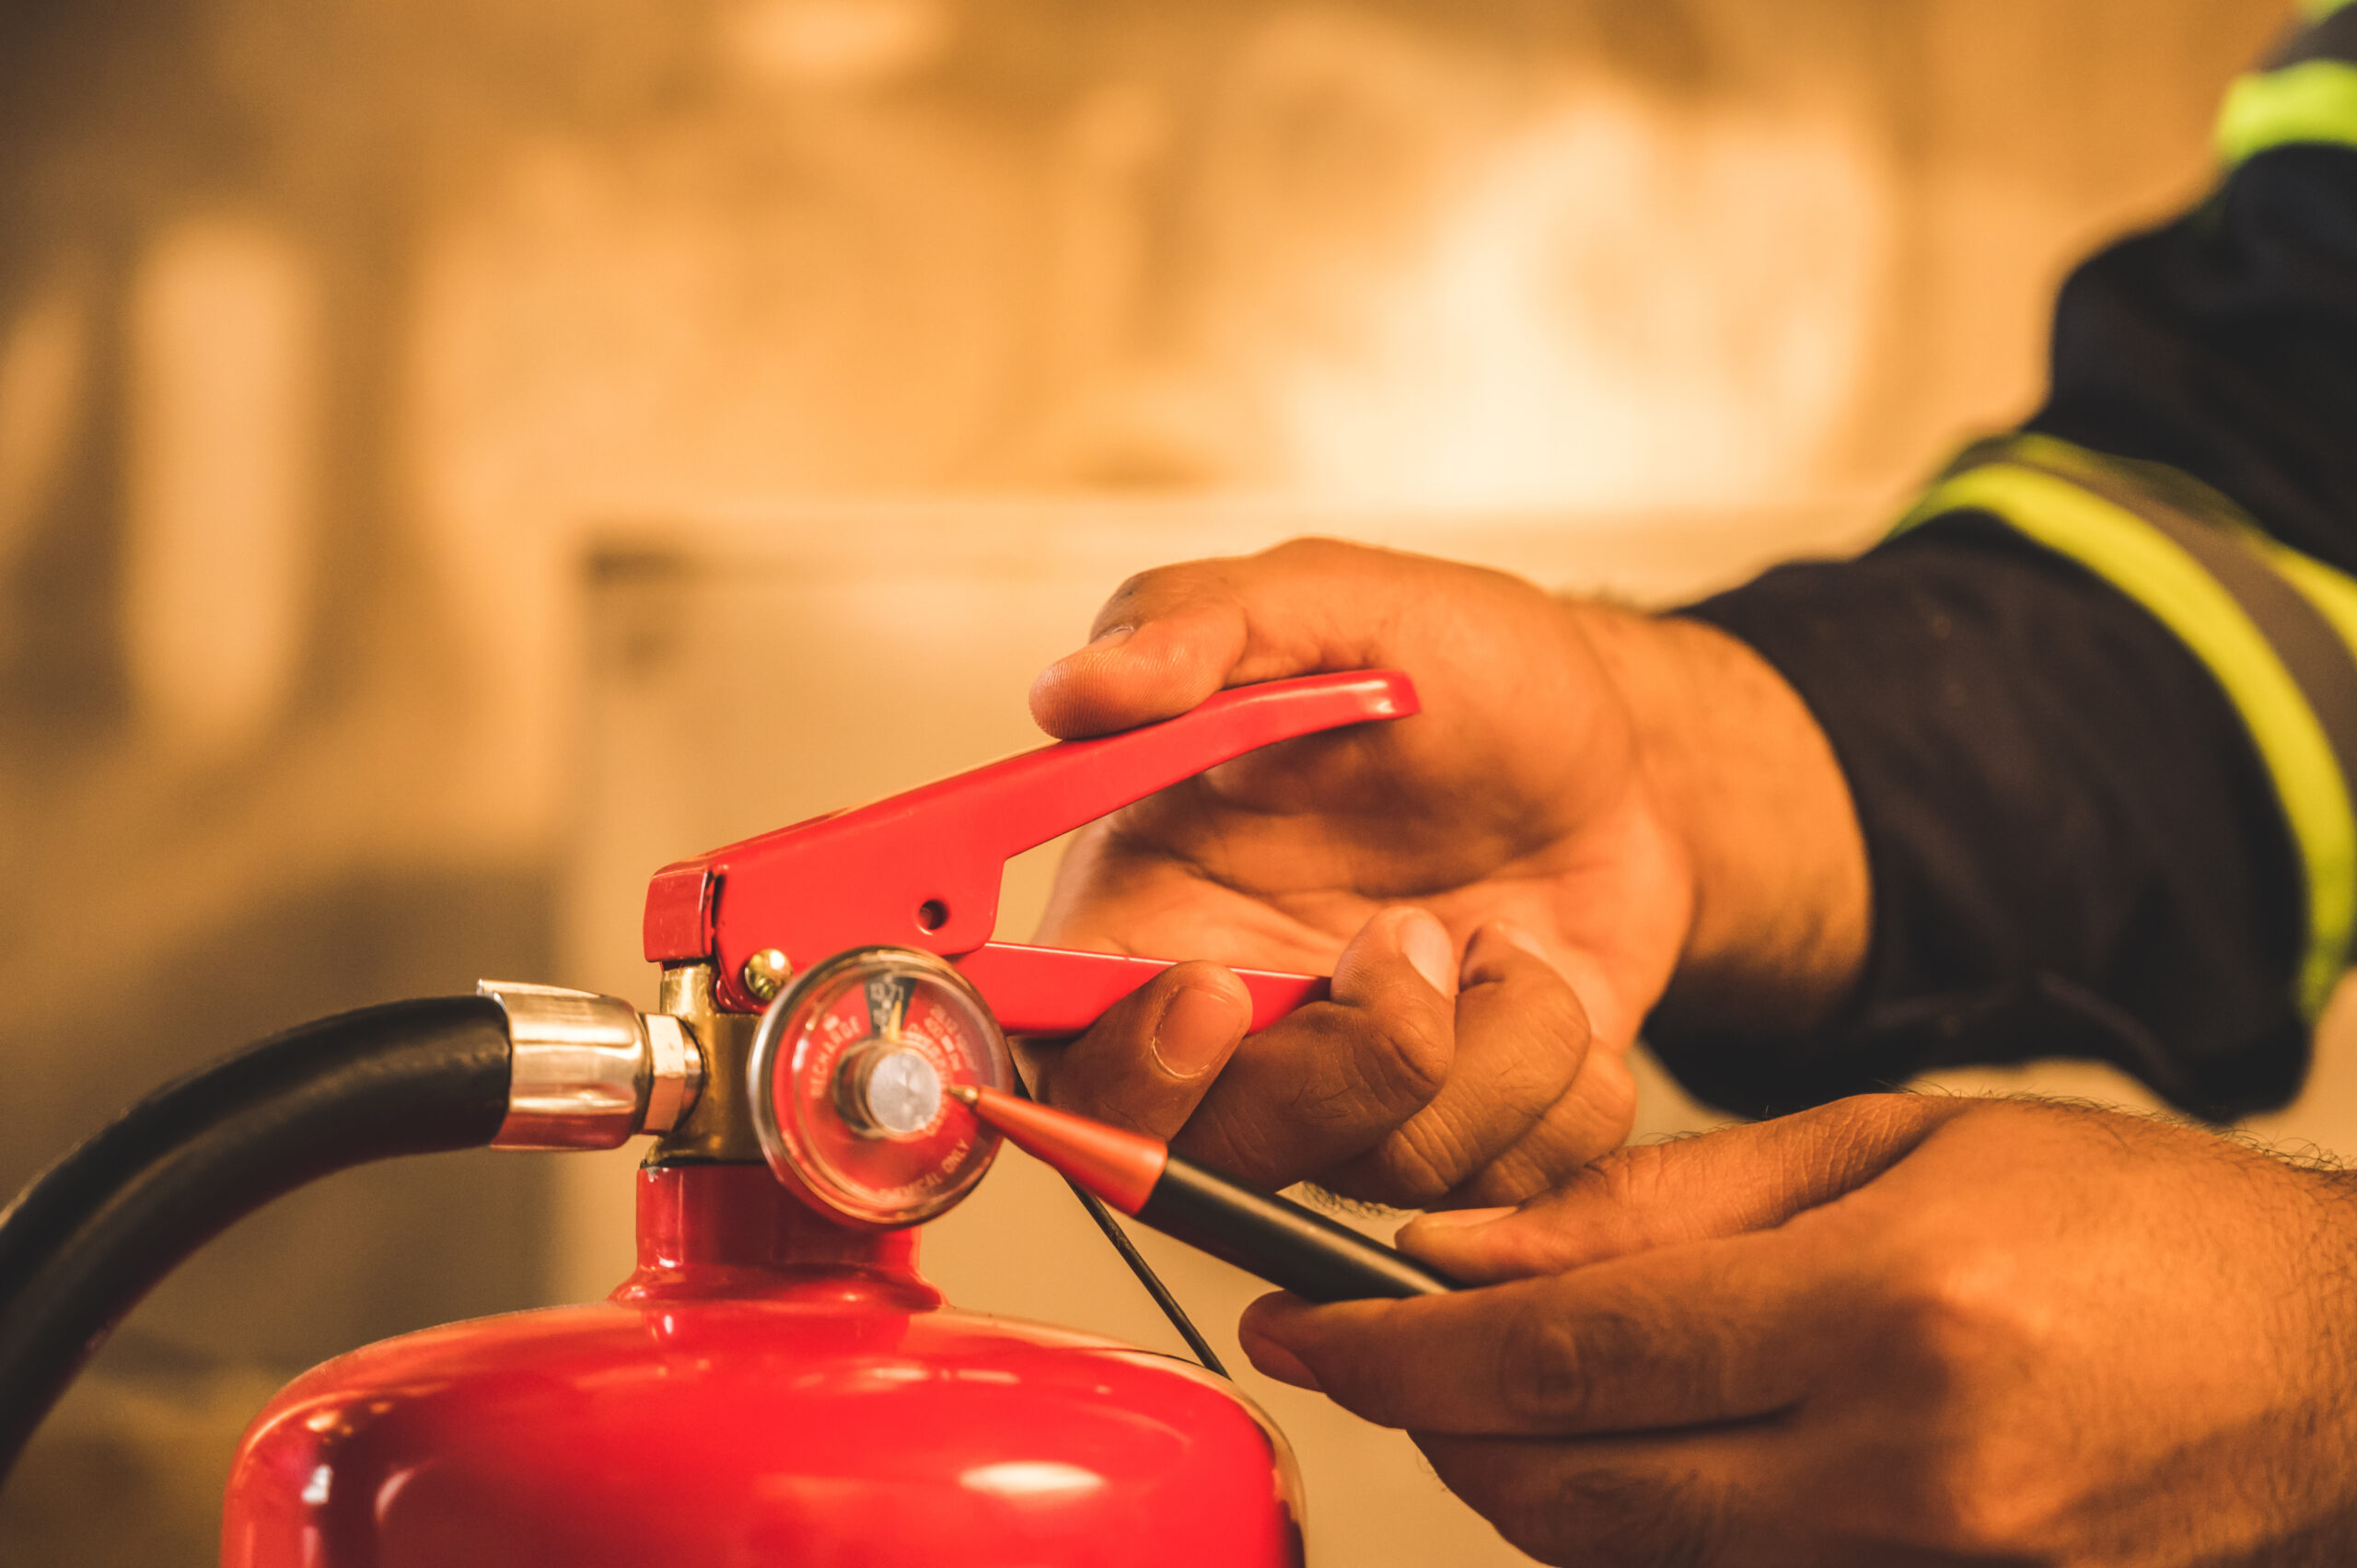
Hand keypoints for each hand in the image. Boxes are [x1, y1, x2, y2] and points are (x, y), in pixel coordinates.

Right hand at [1019, 538, 1866, 1203]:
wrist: (1615, 748)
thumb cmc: (1457, 672)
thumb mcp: (1333, 604)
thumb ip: (1195, 625)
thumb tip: (1073, 689)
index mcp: (1151, 916)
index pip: (1060, 1056)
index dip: (1121, 1069)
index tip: (1216, 991)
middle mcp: (1238, 1032)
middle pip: (1219, 1159)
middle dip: (1345, 1066)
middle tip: (1414, 937)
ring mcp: (1353, 1100)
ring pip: (1388, 1176)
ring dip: (1490, 1050)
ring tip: (1502, 937)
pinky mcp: (1469, 1137)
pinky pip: (1515, 1188)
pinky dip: (1565, 1089)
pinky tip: (1550, 987)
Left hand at [1239, 1095, 2356, 1566]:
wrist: (2326, 1361)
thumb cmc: (2121, 1217)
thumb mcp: (1886, 1145)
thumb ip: (1660, 1206)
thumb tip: (1464, 1243)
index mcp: (1884, 1311)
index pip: (1566, 1353)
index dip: (1400, 1351)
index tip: (1301, 1326)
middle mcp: (1904, 1466)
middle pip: (1570, 1492)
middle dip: (1434, 1430)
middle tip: (1374, 1351)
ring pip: (1628, 1560)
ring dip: (1524, 1479)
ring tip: (1498, 1382)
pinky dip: (1640, 1528)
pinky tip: (1637, 1444)